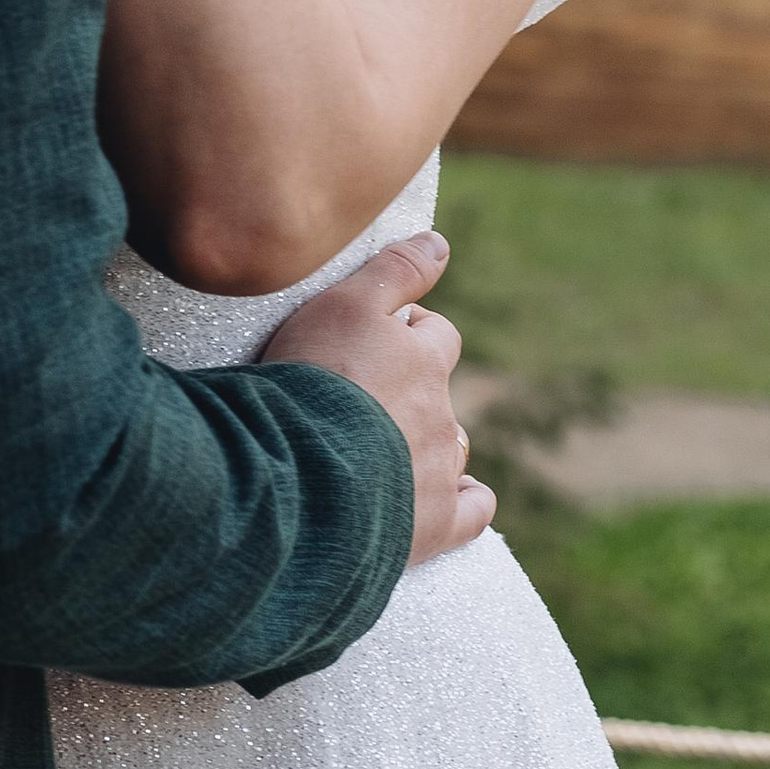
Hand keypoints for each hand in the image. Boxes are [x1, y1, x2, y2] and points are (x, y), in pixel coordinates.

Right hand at [260, 232, 494, 565]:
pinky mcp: (433, 524)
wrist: (298, 474)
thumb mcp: (343, 303)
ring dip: (426, 444)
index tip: (371, 341)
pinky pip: (472, 511)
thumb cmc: (312, 381)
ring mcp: (439, 471)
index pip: (437, 335)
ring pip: (450, 448)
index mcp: (422, 360)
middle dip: (413, 391)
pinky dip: (464, 502)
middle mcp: (440, 412)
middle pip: (440, 393)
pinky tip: (442, 500)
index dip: (409, 333)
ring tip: (377, 450)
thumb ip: (394, 270)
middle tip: (359, 399)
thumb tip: (442, 244)